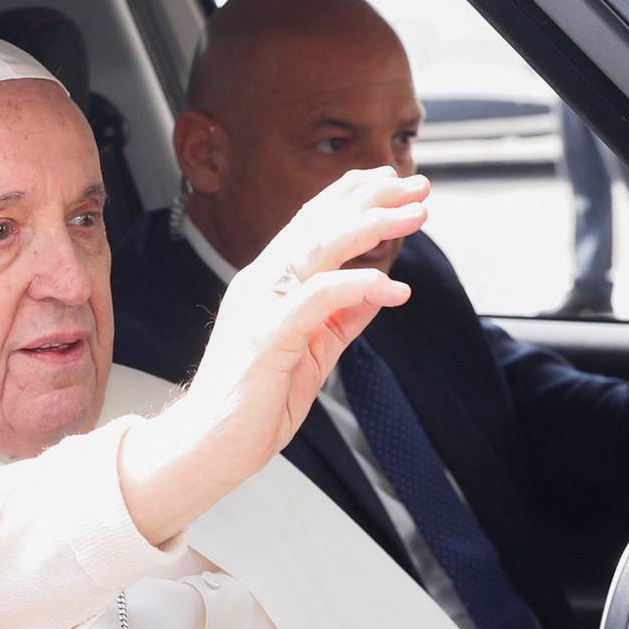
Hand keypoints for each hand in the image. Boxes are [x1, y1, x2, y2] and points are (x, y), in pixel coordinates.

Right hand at [121, 167, 428, 541]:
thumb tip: (378, 290)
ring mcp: (260, 305)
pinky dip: (359, 286)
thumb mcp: (313, 352)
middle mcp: (261, 283)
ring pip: (319, 246)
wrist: (209, 446)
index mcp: (268, 283)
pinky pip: (317, 297)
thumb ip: (341, 318)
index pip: (312, 223)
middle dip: (372, 198)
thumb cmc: (254, 402)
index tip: (395, 181)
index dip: (353, 197)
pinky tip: (394, 288)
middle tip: (418, 185)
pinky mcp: (267, 335)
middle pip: (319, 223)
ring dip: (371, 226)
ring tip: (415, 216)